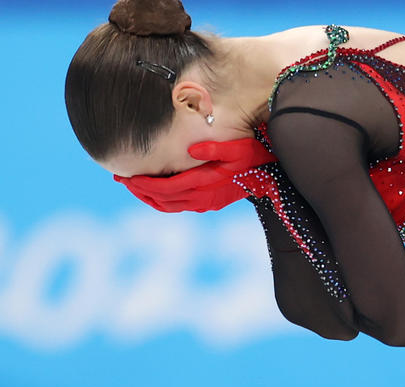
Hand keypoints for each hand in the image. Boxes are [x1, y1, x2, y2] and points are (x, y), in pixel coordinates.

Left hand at [113, 138, 278, 212]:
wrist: (269, 179)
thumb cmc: (254, 159)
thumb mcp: (239, 148)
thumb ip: (215, 148)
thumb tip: (192, 149)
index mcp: (205, 184)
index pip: (165, 188)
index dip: (143, 184)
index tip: (127, 176)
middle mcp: (202, 199)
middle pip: (161, 199)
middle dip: (139, 190)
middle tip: (121, 179)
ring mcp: (204, 205)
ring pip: (167, 206)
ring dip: (147, 197)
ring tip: (132, 186)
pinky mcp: (207, 205)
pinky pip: (177, 207)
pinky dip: (160, 201)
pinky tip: (153, 191)